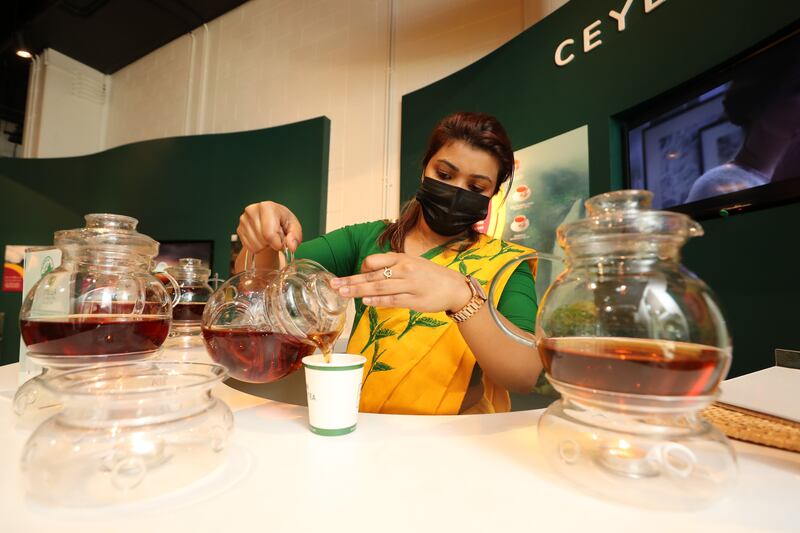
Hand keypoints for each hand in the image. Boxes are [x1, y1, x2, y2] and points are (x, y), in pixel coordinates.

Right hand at [237, 201, 302, 252]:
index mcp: (267, 207)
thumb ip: (295, 237)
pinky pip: (250, 247)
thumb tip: (291, 246)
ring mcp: (244, 220)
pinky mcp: (239, 229)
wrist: (272, 220)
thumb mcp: (294, 227)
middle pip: (262, 240)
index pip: (269, 234)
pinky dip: (258, 247)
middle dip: (272, 243)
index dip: (277, 243)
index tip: (281, 243)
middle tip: (276, 236)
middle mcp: (252, 211)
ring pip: (256, 245)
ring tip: (269, 237)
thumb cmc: (283, 222)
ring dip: (265, 246)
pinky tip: (262, 239)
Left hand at [330, 252, 471, 312]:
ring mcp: (410, 285)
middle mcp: (404, 270)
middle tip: (334, 285)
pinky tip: (365, 301)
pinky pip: (392, 300)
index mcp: (402, 259)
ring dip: (359, 290)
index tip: (349, 276)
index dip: (360, 268)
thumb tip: (370, 269)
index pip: (375, 260)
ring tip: (343, 293)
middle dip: (351, 281)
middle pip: (372, 275)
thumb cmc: (430, 276)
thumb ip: (392, 265)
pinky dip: (377, 300)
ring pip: (379, 287)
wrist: (454, 288)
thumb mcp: (412, 263)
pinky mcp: (415, 300)